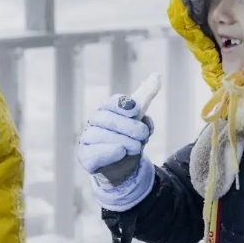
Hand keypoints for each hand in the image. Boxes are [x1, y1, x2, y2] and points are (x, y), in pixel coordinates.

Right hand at [78, 93, 155, 210]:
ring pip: (101, 135)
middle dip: (129, 127)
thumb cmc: (128, 137)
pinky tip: (121, 151)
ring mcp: (87, 139)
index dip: (123, 105)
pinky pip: (94, 152)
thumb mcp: (139, 117)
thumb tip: (158, 75)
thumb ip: (146, 95)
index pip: (112, 103)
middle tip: (143, 135)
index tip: (135, 110)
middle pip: (107, 118)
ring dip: (124, 141)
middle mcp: (93, 122)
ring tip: (136, 147)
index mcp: (105, 110)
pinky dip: (109, 152)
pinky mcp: (85, 157)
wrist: (122, 167)